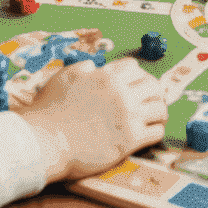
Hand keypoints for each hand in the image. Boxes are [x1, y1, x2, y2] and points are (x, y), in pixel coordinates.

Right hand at [17, 56, 167, 180]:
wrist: (46, 140)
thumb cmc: (50, 110)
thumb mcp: (64, 77)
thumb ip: (83, 68)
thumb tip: (94, 67)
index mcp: (106, 76)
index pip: (133, 67)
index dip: (135, 76)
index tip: (134, 86)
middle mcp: (121, 92)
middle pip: (153, 84)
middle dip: (153, 91)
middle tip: (150, 100)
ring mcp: (128, 116)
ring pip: (160, 107)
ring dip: (159, 111)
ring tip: (155, 118)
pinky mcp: (130, 140)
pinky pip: (157, 131)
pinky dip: (156, 131)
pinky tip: (149, 134)